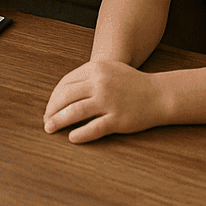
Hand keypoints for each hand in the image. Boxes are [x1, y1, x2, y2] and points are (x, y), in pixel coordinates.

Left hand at [44, 59, 166, 143]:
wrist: (159, 94)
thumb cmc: (131, 83)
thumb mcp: (108, 70)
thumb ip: (87, 77)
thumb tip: (62, 92)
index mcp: (96, 68)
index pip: (65, 83)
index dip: (53, 97)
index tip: (49, 108)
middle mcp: (100, 83)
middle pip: (66, 97)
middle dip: (51, 110)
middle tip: (46, 121)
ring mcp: (109, 101)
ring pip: (75, 112)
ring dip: (59, 122)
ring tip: (50, 129)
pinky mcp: (117, 119)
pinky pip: (93, 128)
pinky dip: (80, 134)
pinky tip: (72, 138)